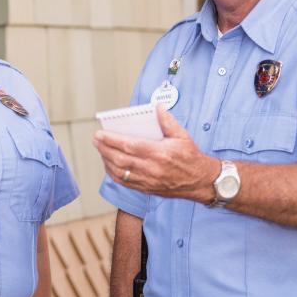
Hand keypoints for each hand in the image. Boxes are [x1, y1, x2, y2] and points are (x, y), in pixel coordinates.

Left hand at [93, 106, 218, 201]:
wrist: (200, 181)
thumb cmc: (190, 157)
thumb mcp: (182, 136)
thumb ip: (167, 121)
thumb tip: (157, 107)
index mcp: (160, 154)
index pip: (130, 146)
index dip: (112, 140)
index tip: (100, 133)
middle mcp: (152, 169)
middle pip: (120, 160)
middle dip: (104, 149)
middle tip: (96, 139)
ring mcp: (148, 181)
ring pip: (120, 172)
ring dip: (106, 160)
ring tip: (101, 149)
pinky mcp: (147, 189)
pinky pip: (125, 182)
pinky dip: (113, 173)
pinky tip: (109, 164)